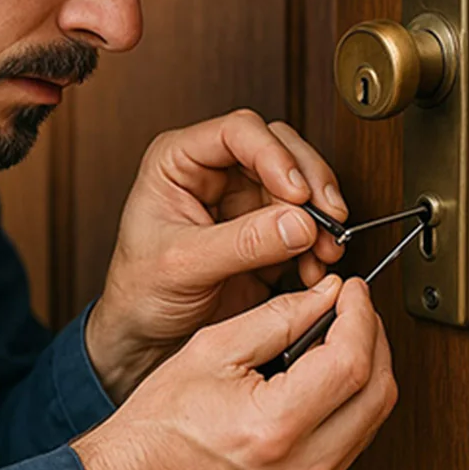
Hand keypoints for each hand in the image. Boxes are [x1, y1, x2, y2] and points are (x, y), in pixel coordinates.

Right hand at [73, 276, 397, 469]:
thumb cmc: (153, 430)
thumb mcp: (209, 350)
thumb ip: (277, 319)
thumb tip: (326, 298)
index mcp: (272, 429)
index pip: (352, 363)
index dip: (360, 316)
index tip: (353, 292)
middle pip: (379, 396)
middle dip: (374, 341)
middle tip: (354, 311)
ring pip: (372, 425)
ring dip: (366, 376)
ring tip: (337, 342)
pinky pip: (348, 451)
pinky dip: (347, 410)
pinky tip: (323, 386)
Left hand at [85, 109, 347, 401]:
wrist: (145, 338)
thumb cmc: (141, 291)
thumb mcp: (184, 264)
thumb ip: (242, 242)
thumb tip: (300, 222)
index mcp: (179, 161)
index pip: (238, 131)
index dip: (274, 155)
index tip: (297, 193)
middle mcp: (214, 171)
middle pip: (279, 149)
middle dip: (309, 182)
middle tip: (327, 216)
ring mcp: (243, 200)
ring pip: (300, 184)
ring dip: (321, 215)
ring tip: (326, 248)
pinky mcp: (265, 232)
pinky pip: (304, 223)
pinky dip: (318, 243)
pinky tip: (315, 267)